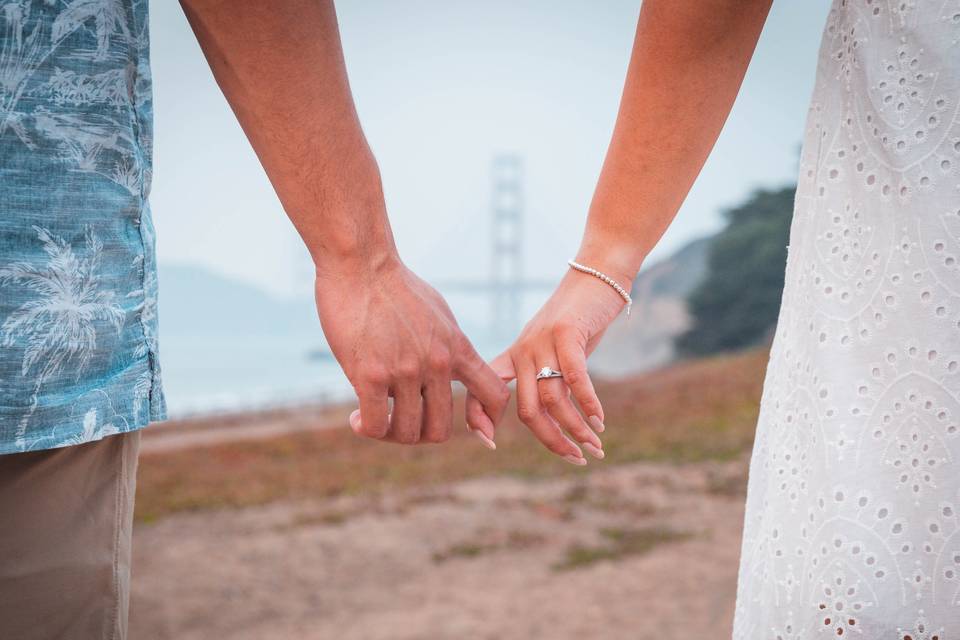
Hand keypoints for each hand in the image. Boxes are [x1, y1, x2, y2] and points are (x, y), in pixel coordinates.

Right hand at [316, 254, 508, 444]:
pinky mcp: (370, 374)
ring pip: (407, 432)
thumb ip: (448, 345)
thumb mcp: (438, 314)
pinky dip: (365, 429)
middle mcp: (437, 364)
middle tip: (398, 421)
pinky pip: (375, 424)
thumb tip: (450, 368)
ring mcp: (405, 371)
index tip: (475, 430)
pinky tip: (356, 418)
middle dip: (419, 433)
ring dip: (389, 433)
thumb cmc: (395, 286)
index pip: (494, 394)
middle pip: (440, 430)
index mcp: (457, 348)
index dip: (488, 420)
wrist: (362, 263)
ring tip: (374, 419)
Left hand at [465, 265, 630, 462]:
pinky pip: (575, 379)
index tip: (489, 444)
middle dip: (553, 440)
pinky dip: (588, 404)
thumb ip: (546, 380)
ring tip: (595, 446)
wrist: (596, 274)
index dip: (479, 419)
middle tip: (577, 459)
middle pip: (529, 411)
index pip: (483, 393)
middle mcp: (523, 352)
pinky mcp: (567, 333)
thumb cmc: (577, 318)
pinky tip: (599, 421)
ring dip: (577, 428)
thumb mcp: (552, 350)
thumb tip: (551, 420)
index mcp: (513, 357)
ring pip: (554, 400)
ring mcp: (543, 342)